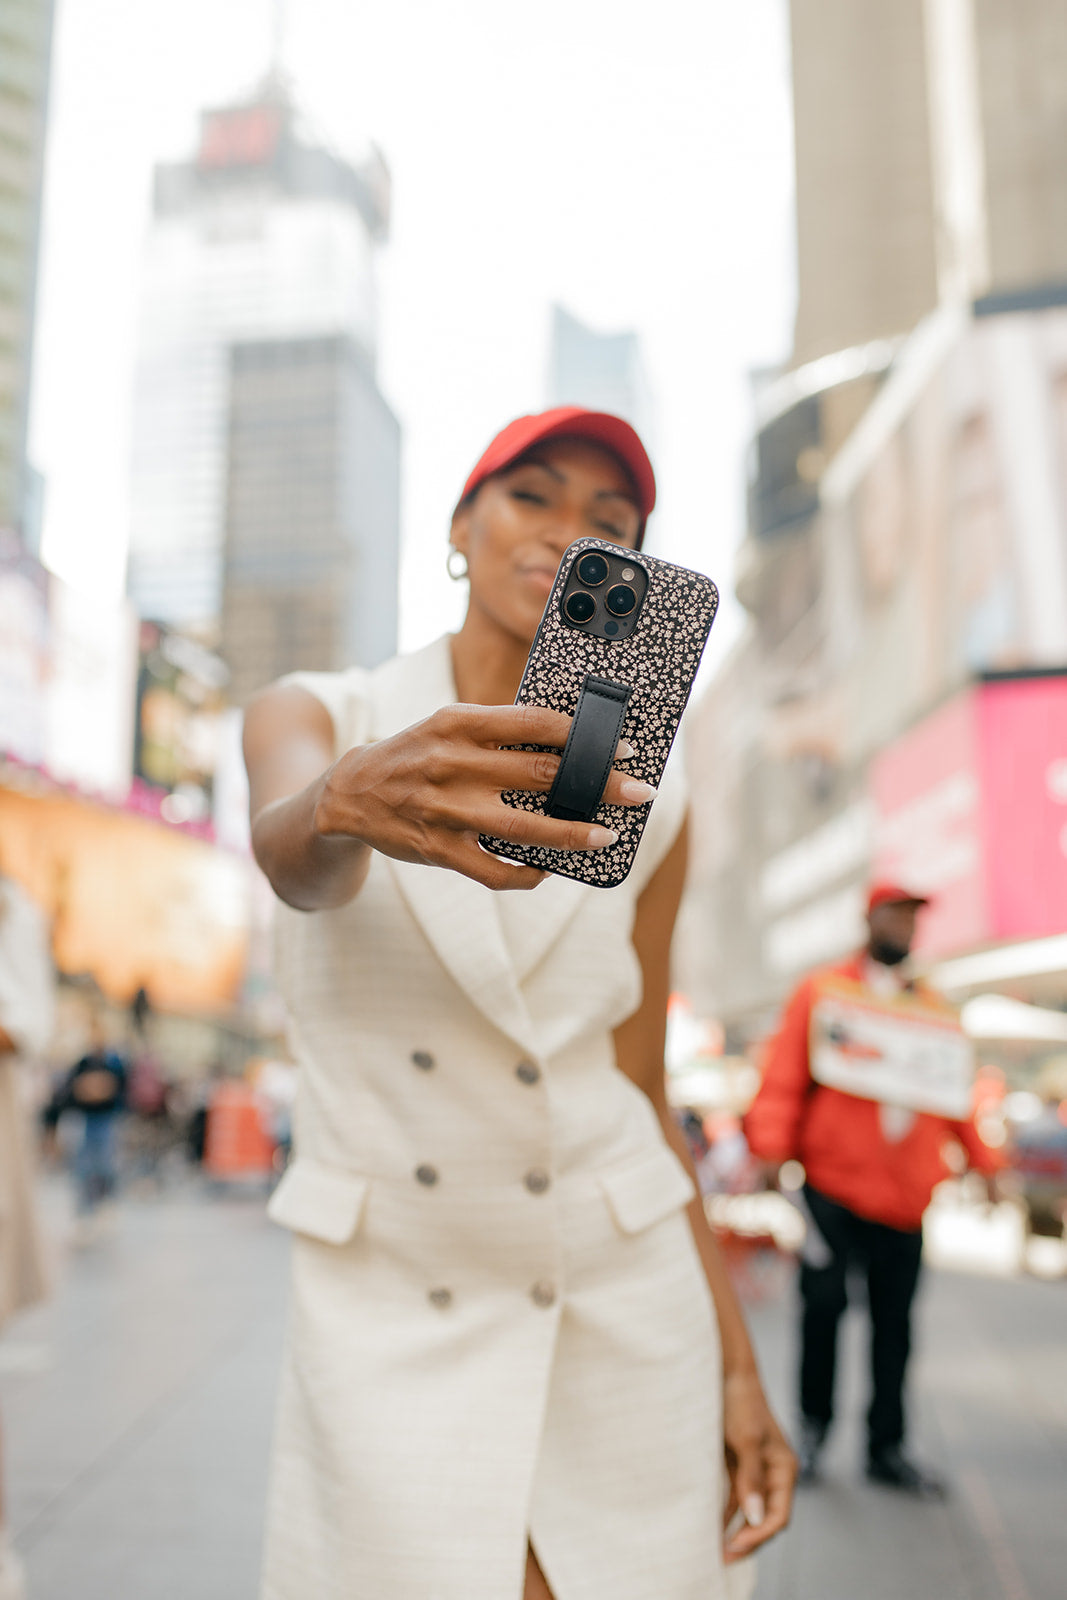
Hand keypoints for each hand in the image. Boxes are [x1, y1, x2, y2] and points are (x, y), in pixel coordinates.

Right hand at [314, 702, 652, 891]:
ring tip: (606, 837)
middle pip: (540, 773)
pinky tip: (549, 870)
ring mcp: (444, 810)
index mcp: (458, 722)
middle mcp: (451, 763)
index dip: (584, 736)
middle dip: (597, 783)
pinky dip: (526, 875)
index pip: (534, 723)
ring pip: (522, 827)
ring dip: (572, 834)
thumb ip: (499, 731)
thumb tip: (570, 742)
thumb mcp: (448, 727)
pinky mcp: (437, 850)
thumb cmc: (416, 755)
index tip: (624, 747)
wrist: (348, 793)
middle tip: (639, 791)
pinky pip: (492, 871)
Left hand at [721, 1369, 796, 1562]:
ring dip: (733, 1530)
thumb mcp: (746, 1440)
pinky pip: (732, 1496)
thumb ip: (750, 1479)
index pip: (778, 1516)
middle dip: (747, 1539)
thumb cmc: (741, 1401)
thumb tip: (755, 1517)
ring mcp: (753, 1469)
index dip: (758, 1535)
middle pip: (764, 1518)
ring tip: (713, 1549)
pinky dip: (723, 1512)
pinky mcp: (735, 1463)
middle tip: (722, 1558)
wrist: (725, 1370)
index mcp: (783, 1469)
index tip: (733, 1546)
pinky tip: (710, 1526)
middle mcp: (771, 1472)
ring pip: (747, 1510)